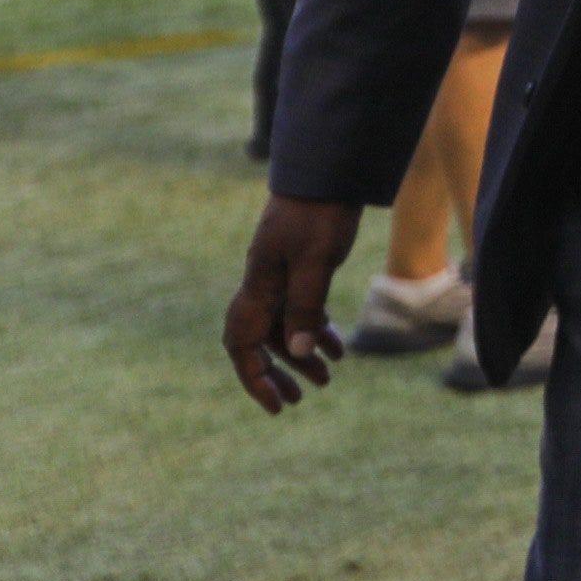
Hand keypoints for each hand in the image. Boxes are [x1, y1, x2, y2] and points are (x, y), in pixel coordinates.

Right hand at [223, 197, 360, 412]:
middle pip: (259, 342)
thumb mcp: (315, 262)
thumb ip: (305, 305)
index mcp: (258, 288)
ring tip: (328, 379)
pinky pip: (300, 310)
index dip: (256, 377)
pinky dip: (315, 330)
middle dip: (276, 374)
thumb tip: (299, 351)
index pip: (243, 345)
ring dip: (302, 355)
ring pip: (284, 328)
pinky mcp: (298, 269)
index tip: (277, 404)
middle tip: (298, 400)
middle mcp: (262, 287)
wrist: (328, 176)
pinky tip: (337, 348)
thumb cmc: (319, 215)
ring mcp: (278, 278)